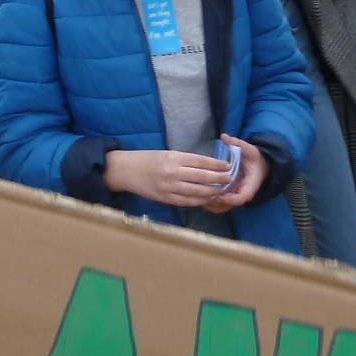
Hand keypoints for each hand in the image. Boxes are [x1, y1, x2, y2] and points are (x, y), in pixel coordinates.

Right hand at [103, 147, 233, 206]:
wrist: (126, 170)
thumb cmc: (147, 159)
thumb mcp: (166, 154)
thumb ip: (184, 161)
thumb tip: (206, 166)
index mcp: (173, 157)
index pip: (200, 161)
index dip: (216, 164)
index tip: (227, 166)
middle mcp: (173, 172)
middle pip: (202, 177)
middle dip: (218, 179)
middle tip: (229, 179)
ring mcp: (169, 187)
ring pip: (197, 192)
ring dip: (211, 192)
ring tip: (221, 191)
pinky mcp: (166, 198)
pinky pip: (187, 202)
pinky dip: (199, 201)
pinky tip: (206, 199)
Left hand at [201, 135, 268, 211]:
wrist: (261, 165)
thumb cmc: (254, 158)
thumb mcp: (248, 149)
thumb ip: (237, 143)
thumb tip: (225, 136)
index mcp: (251, 185)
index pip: (241, 197)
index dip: (229, 198)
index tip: (218, 194)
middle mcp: (243, 193)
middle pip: (229, 206)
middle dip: (216, 203)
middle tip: (201, 196)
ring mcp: (236, 195)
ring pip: (223, 207)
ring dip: (211, 205)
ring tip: (197, 196)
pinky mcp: (230, 195)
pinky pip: (220, 204)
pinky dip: (211, 203)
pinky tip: (199, 196)